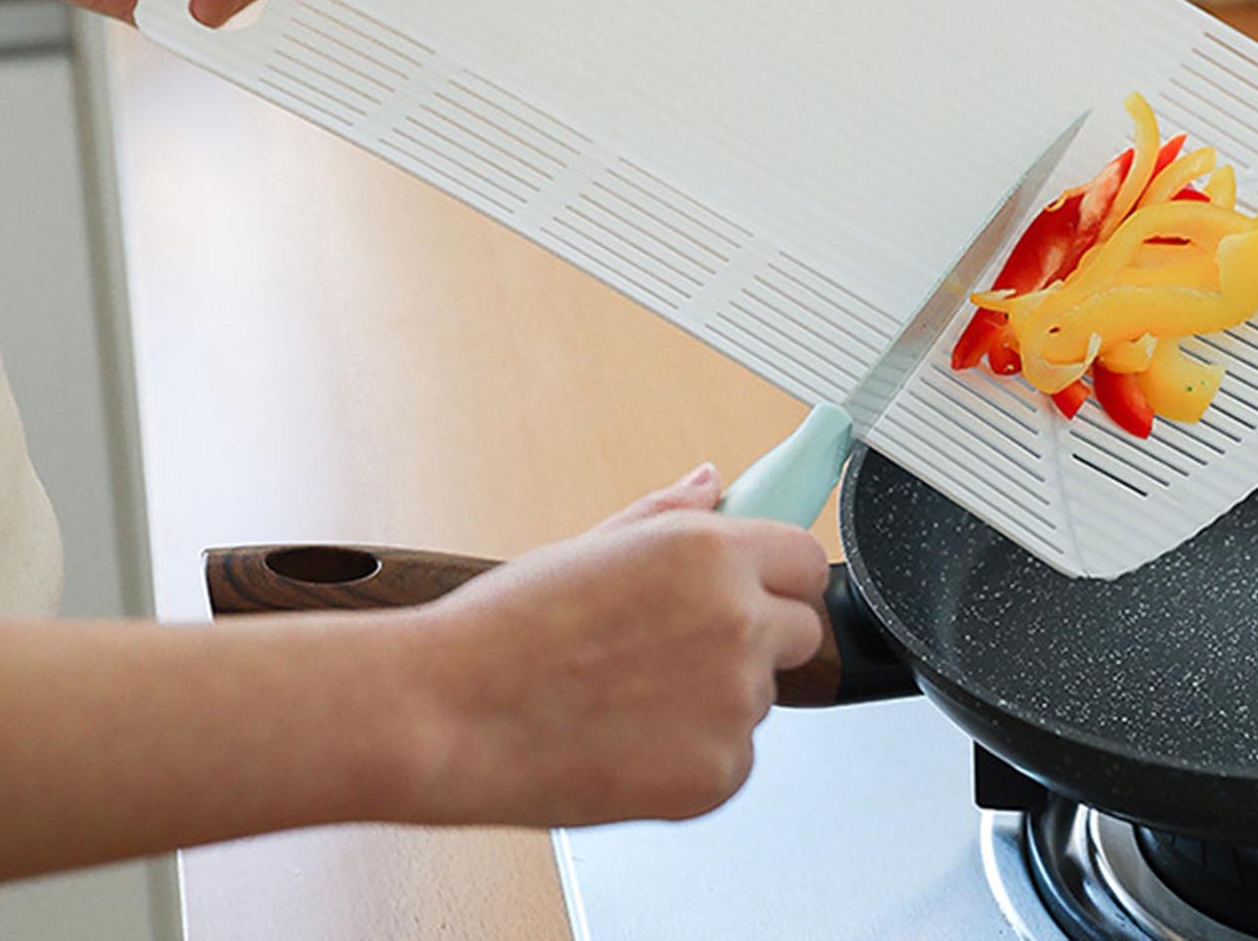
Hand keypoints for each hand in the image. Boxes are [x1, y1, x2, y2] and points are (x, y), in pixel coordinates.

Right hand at [401, 465, 829, 827]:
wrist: (452, 715)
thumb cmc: (507, 630)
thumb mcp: (594, 545)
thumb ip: (671, 515)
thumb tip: (711, 483)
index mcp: (709, 554)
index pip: (805, 558)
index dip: (780, 575)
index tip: (762, 587)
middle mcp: (736, 621)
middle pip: (799, 629)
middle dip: (757, 637)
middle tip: (680, 650)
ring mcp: (733, 702)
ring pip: (762, 697)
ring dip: (721, 698)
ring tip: (634, 697)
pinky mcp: (718, 773)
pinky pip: (735, 757)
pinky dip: (697, 755)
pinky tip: (632, 741)